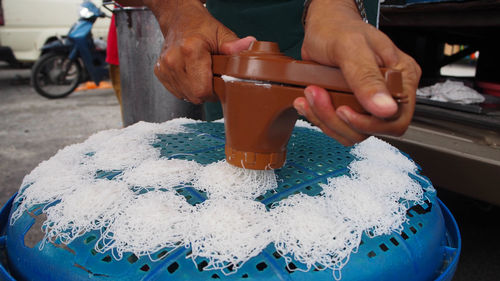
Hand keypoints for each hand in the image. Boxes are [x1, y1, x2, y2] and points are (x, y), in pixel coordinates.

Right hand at [144, 0, 254, 103]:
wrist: (179, 18)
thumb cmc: (200, 27)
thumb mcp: (221, 33)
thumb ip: (235, 45)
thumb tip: (250, 46)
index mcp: (191, 50)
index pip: (203, 90)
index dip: (215, 92)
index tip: (219, 82)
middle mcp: (174, 60)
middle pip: (195, 96)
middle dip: (207, 92)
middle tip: (212, 77)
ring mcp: (164, 67)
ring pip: (186, 96)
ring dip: (196, 90)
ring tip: (201, 73)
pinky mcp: (160, 72)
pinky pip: (177, 92)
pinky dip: (187, 88)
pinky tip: (191, 74)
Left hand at [294, 0, 420, 145]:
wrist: (322, 27)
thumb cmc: (339, 29)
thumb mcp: (352, 48)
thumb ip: (367, 78)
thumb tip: (385, 108)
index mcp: (401, 78)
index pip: (396, 120)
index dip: (369, 124)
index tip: (343, 110)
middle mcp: (388, 93)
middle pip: (369, 130)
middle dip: (338, 119)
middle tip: (317, 94)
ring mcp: (368, 102)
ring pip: (350, 132)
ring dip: (324, 117)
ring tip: (310, 92)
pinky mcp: (350, 106)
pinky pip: (337, 126)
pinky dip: (318, 116)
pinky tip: (308, 100)